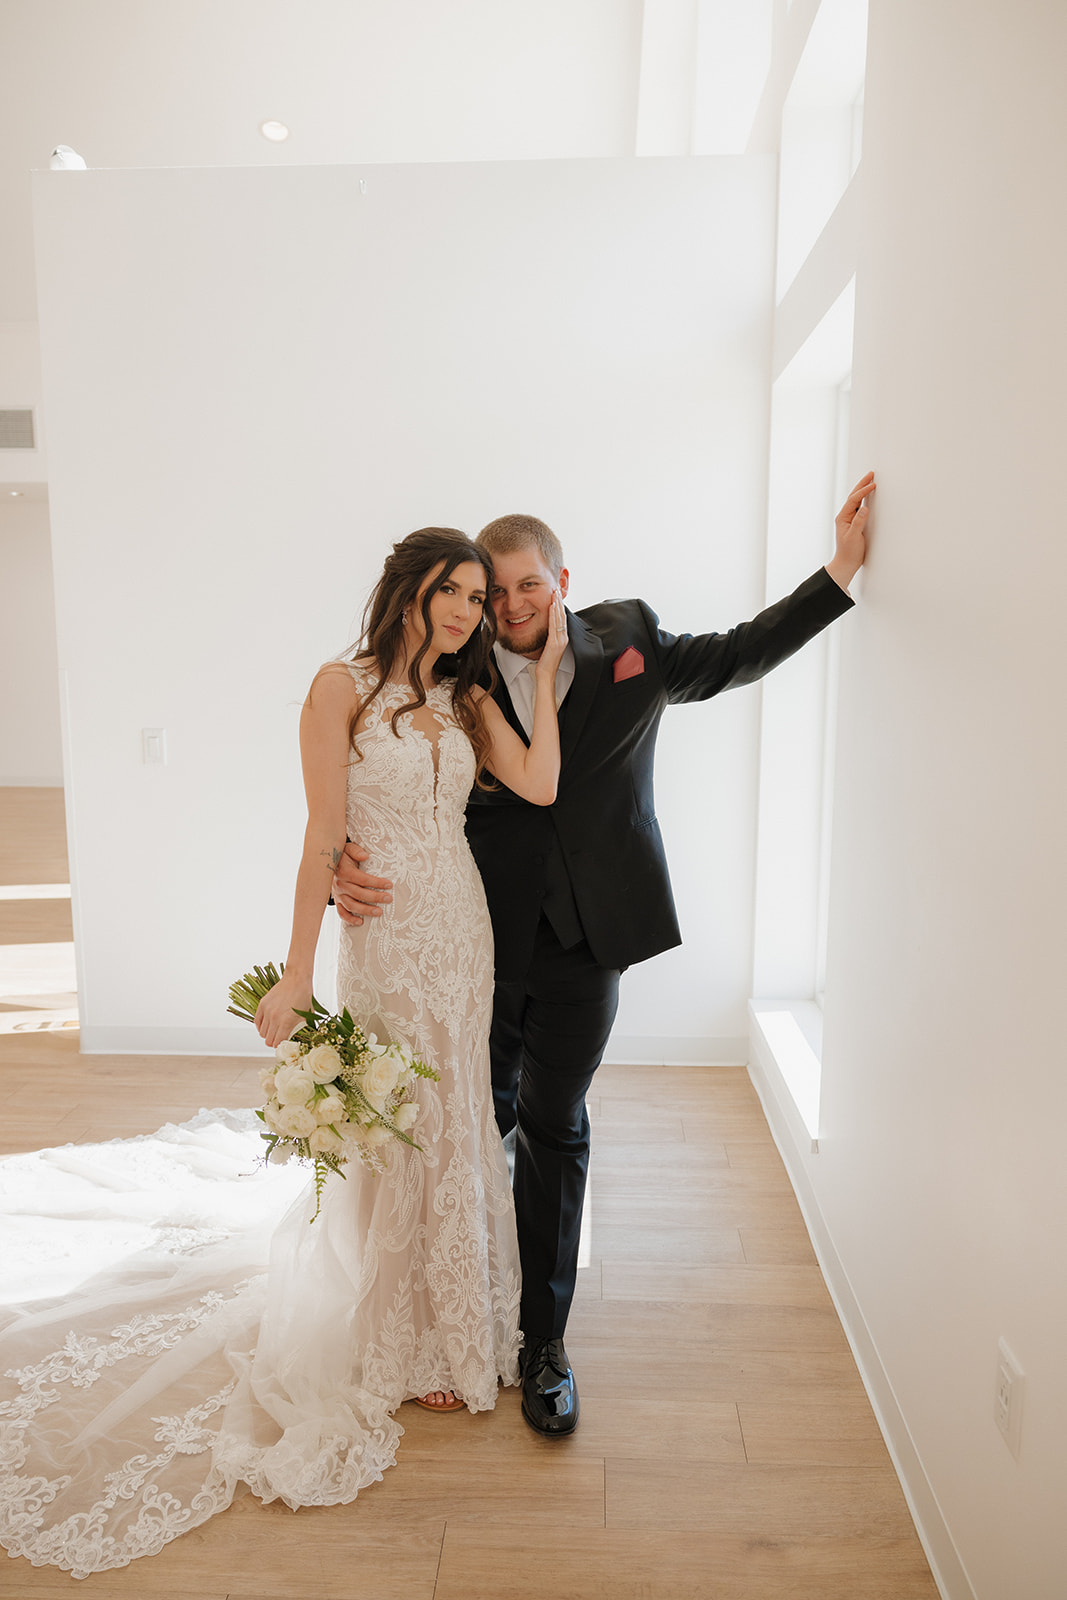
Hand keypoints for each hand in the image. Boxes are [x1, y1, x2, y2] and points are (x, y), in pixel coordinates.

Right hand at [255, 972, 311, 1048]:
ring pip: (262, 1032)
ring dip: (267, 1034)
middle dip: (273, 1042)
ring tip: (274, 1030)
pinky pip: (256, 1022)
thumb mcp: (306, 1016)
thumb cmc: (304, 997)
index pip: (278, 1043)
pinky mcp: (262, 1004)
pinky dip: (261, 1026)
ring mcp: (267, 1011)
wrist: (297, 979)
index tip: (283, 1044)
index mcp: (287, 1022)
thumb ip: (300, 1029)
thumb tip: (297, 1040)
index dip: (280, 1046)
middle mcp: (275, 1018)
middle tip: (278, 1039)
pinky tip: (267, 1025)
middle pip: (268, 1040)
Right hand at [332, 841, 392, 926]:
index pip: (362, 879)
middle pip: (358, 894)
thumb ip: (356, 850)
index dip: (376, 883)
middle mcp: (340, 884)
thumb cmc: (343, 855)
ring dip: (365, 910)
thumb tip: (365, 856)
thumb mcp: (348, 848)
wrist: (327, 862)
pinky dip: (350, 919)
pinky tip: (361, 922)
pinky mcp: (337, 900)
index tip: (389, 884)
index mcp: (344, 871)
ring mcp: (337, 894)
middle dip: (375, 897)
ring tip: (379, 912)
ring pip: (351, 905)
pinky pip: (341, 912)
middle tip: (389, 899)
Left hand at [534, 589, 568, 678]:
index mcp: (563, 639)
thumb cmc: (545, 664)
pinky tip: (552, 606)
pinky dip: (553, 614)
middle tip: (556, 589)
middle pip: (562, 615)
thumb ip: (549, 639)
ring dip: (557, 604)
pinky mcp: (554, 643)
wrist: (546, 676)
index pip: (562, 619)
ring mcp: (560, 640)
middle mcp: (563, 638)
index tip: (557, 596)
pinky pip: (554, 625)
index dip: (560, 606)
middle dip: (559, 601)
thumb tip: (546, 631)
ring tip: (555, 593)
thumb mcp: (548, 648)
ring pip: (559, 618)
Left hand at [826, 471, 874, 591]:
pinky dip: (864, 500)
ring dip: (863, 490)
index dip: (863, 491)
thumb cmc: (849, 552)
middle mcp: (845, 516)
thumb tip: (864, 508)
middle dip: (862, 485)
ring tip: (870, 481)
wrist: (846, 564)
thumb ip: (859, 522)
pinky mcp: (854, 523)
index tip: (873, 484)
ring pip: (856, 501)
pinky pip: (859, 507)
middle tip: (871, 474)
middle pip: (853, 497)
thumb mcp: (854, 537)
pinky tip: (868, 496)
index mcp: (843, 518)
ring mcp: (849, 519)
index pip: (854, 500)